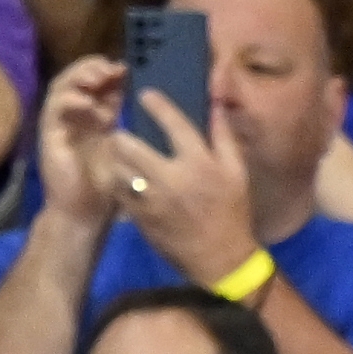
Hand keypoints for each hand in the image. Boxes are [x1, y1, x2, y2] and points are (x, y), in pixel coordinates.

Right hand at [34, 55, 127, 232]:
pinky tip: (87, 104)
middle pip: (75, 79)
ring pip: (61, 87)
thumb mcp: (122, 146)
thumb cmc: (106, 185)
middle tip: (109, 68)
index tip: (124, 68)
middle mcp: (74, 116)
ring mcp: (58, 123)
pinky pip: (54, 109)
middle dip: (91, 68)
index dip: (107, 71)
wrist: (84, 213)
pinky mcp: (49, 135)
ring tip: (97, 78)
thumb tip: (129, 94)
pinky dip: (70, 101)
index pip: (95, 84)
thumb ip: (121, 121)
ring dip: (78, 78)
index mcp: (92, 117)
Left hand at [107, 94, 260, 286]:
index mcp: (200, 164)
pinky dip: (117, 183)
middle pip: (130, 145)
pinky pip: (118, 191)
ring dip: (116, 160)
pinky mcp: (140, 216)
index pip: (175, 125)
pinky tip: (123, 179)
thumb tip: (214, 105)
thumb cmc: (231, 212)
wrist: (221, 258)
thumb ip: (224, 137)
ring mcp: (153, 199)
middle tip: (122, 134)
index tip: (145, 95)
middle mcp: (173, 178)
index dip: (158, 106)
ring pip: (118, 168)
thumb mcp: (236, 173)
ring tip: (119, 156)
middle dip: (121, 136)